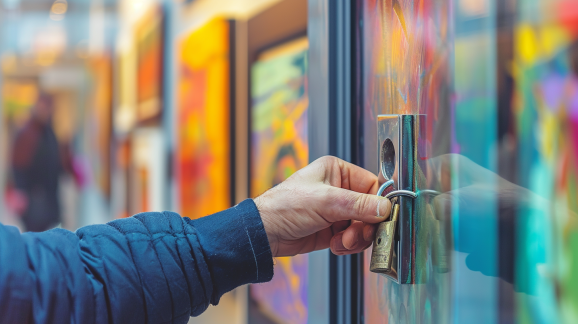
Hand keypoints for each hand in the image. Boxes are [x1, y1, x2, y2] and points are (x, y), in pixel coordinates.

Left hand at [254, 156, 391, 256]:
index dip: (378, 203)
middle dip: (365, 226)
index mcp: (337, 171)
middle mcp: (338, 189)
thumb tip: (385, 207)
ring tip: (342, 241)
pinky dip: (347, 245)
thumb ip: (358, 205)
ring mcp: (336, 211)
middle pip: (370, 209)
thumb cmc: (285, 207)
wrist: (266, 233)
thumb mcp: (326, 202)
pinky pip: (352, 238)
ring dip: (356, 238)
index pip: (372, 185)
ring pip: (363, 226)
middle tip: (357, 235)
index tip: (381, 218)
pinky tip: (335, 245)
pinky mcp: (332, 229)